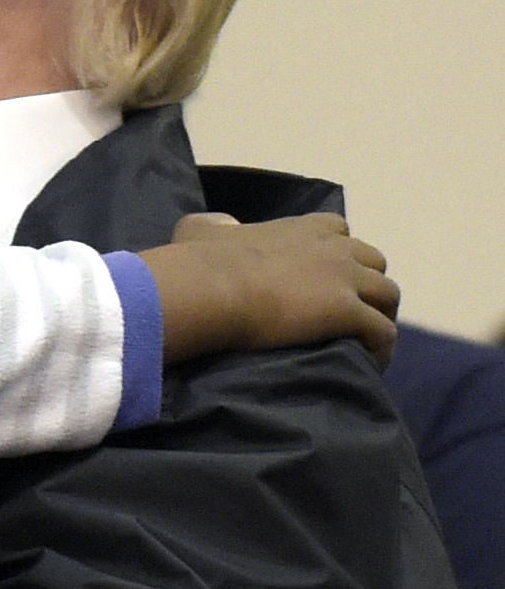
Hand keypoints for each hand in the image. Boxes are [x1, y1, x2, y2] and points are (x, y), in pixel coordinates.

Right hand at [142, 210, 399, 366]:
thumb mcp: (200, 230)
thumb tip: (222, 223)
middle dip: (367, 285)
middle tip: (349, 312)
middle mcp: (333, 249)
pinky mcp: (348, 312)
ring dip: (380, 316)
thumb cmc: (203, 262)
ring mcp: (345, 280)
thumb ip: (215, 223)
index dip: (337, 252)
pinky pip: (382, 332)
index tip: (324, 273)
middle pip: (374, 262)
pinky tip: (368, 364)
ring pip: (388, 295)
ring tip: (364, 343)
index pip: (338, 230)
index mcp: (303, 229)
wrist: (213, 288)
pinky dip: (380, 347)